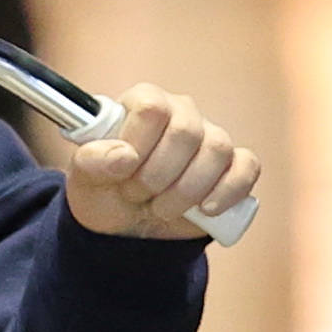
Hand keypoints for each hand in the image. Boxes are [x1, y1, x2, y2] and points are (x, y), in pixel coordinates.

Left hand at [57, 85, 258, 242]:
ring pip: (217, 149)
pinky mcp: (234, 167)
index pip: (152, 108)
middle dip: (158, 175)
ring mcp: (211, 138)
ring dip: (186, 190)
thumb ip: (93, 160)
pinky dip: (227, 192)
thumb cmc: (106, 192)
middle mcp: (182, 113)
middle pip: (186, 131)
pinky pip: (247, 167)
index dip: (138, 146)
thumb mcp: (85, 179)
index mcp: (144, 102)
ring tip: (161, 208)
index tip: (123, 172)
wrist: (127, 229)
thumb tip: (125, 156)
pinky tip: (205, 210)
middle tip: (138, 194)